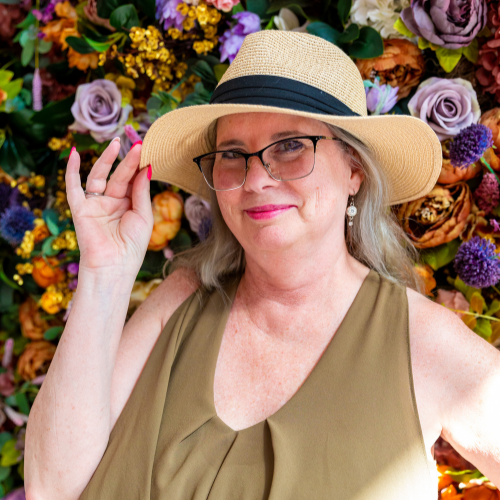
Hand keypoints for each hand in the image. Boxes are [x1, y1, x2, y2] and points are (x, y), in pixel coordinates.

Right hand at [65, 138, 153, 277]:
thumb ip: (141, 191)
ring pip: (100, 176)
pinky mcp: (80, 209)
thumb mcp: (143, 215)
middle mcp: (112, 203)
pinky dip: (72, 171)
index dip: (138, 167)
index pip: (133, 181)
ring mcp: (95, 205)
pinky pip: (73, 187)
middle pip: (119, 176)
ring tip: (116, 144)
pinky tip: (74, 154)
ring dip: (106, 160)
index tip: (147, 151)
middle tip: (138, 145)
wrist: (114, 266)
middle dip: (128, 161)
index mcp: (129, 206)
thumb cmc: (133, 246)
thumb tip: (146, 167)